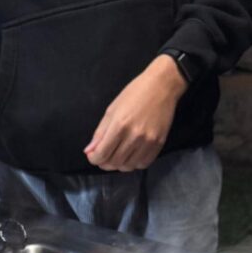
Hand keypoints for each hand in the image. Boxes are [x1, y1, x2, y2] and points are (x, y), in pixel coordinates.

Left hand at [84, 55, 187, 171]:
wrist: (162, 86)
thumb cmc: (134, 94)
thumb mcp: (112, 110)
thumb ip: (100, 133)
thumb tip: (89, 151)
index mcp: (119, 125)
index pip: (102, 154)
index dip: (94, 159)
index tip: (93, 156)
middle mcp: (134, 136)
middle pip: (114, 163)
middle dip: (105, 163)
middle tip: (104, 157)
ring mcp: (148, 141)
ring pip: (128, 166)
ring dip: (119, 164)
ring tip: (117, 155)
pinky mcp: (159, 144)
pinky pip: (143, 164)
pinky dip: (134, 163)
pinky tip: (131, 155)